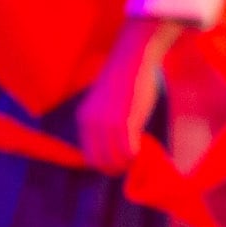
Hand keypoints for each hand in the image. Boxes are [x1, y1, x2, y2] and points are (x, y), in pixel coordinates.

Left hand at [76, 15, 181, 174]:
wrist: (133, 58)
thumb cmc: (124, 80)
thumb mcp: (104, 105)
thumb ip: (104, 124)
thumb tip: (114, 149)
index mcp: (83, 119)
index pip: (89, 157)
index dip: (104, 164)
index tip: (119, 160)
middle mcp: (91, 123)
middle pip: (100, 162)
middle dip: (116, 168)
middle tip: (130, 162)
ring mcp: (107, 123)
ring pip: (115, 160)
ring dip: (127, 163)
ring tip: (137, 156)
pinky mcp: (125, 121)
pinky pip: (128, 151)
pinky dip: (135, 155)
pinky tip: (142, 147)